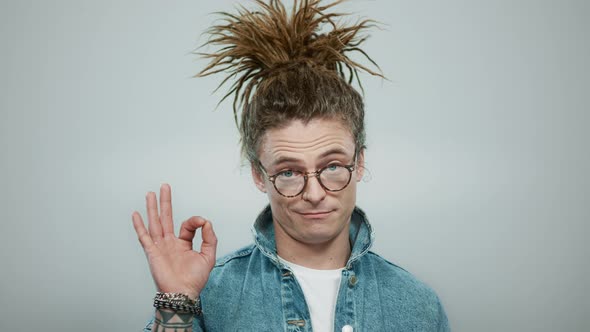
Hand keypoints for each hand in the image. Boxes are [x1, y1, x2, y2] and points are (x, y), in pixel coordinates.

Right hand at [132, 184, 216, 299]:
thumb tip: (206, 222)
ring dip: (152, 208)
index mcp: (183, 244)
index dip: (195, 221)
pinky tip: (136, 214)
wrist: (183, 293)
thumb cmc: (194, 280)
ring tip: (150, 194)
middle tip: (164, 187)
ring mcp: (160, 247)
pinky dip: (139, 225)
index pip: (186, 225)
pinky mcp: (152, 253)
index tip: (202, 222)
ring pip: (155, 223)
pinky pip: (144, 237)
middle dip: (165, 202)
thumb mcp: (208, 256)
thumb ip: (210, 238)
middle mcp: (170, 243)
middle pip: (166, 218)